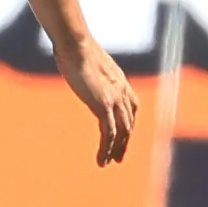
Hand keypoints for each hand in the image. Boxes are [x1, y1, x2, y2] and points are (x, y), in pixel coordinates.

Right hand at [57, 33, 139, 166]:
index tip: (122, 136)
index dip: (128, 124)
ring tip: (109, 162)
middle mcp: (122, 91)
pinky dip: (107, 149)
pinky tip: (101, 160)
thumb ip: (91, 71)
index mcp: (120, 81)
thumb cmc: (75, 47)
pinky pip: (109, 133)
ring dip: (117, 149)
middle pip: (129, 122)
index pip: (132, 108)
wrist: (75, 44)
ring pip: (122, 131)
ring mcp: (115, 98)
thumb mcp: (89, 61)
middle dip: (125, 141)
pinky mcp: (104, 105)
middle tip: (118, 156)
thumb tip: (80, 66)